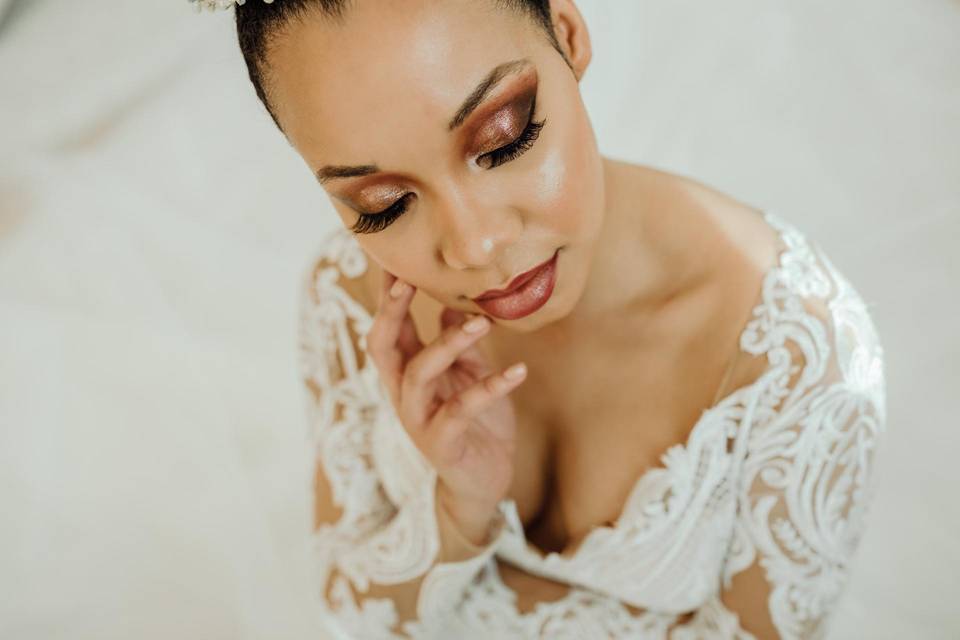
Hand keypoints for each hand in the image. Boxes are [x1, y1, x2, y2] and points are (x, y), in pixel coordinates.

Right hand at [366, 269, 526, 540]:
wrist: (484, 482)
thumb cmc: (475, 424)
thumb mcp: (468, 374)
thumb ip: (458, 343)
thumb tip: (452, 304)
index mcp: (407, 373)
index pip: (388, 327)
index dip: (388, 296)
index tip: (395, 260)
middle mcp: (404, 394)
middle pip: (382, 346)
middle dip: (391, 313)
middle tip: (408, 281)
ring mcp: (418, 419)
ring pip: (419, 374)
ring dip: (447, 344)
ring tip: (481, 323)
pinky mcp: (441, 443)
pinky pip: (461, 410)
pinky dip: (490, 388)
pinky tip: (517, 371)